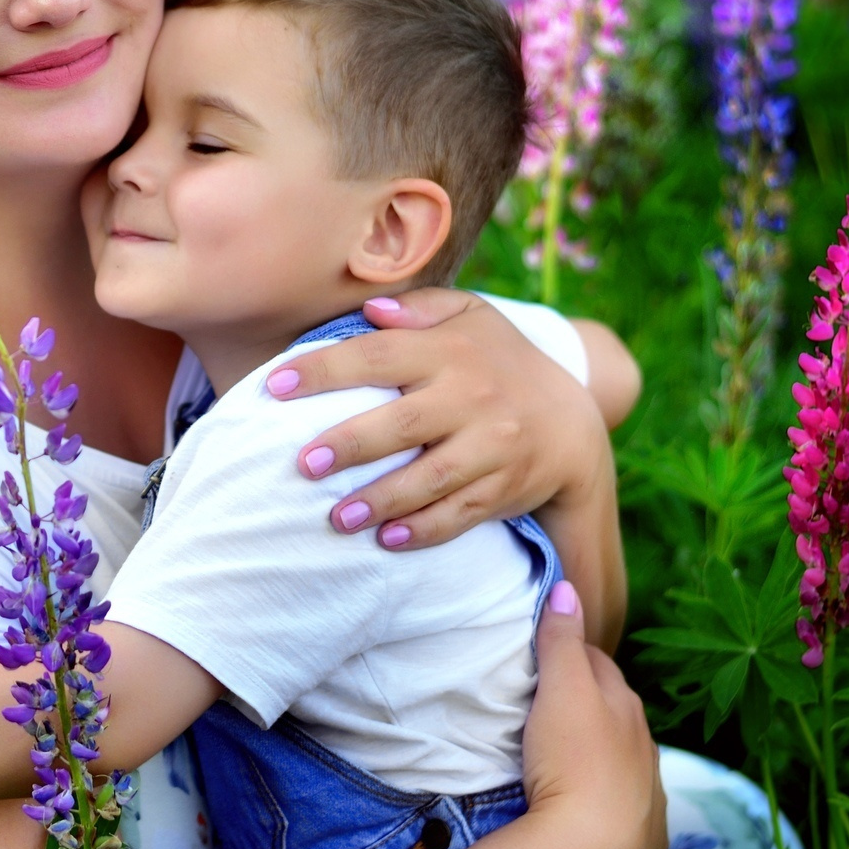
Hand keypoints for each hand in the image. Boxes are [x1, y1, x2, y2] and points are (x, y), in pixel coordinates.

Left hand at [268, 291, 609, 549]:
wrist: (573, 423)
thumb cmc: (500, 362)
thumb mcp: (472, 317)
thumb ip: (420, 309)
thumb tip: (369, 309)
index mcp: (452, 351)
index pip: (378, 356)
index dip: (324, 371)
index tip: (275, 386)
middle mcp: (474, 396)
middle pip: (403, 423)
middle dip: (350, 445)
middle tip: (303, 464)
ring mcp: (493, 445)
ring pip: (432, 477)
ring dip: (382, 499)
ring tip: (336, 517)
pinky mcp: (504, 487)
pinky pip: (460, 513)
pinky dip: (424, 529)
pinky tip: (386, 539)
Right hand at [519, 582, 664, 848]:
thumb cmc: (575, 760)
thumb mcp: (561, 690)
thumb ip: (562, 641)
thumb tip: (566, 588)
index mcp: (623, 704)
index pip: (598, 663)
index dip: (571, 653)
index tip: (545, 653)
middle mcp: (642, 742)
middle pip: (615, 708)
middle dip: (590, 698)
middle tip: (548, 699)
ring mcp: (645, 789)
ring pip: (623, 754)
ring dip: (600, 748)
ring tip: (564, 752)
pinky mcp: (641, 833)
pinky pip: (624, 800)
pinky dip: (607, 792)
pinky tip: (588, 801)